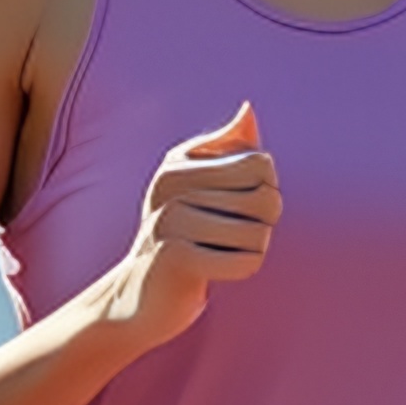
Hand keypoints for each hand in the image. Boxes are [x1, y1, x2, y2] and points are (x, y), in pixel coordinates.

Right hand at [100, 102, 277, 347]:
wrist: (140, 296)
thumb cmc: (179, 236)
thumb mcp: (197, 185)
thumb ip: (227, 147)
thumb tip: (248, 109)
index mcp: (176, 165)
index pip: (260, 164)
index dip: (264, 189)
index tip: (238, 207)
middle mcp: (170, 188)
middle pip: (266, 198)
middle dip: (263, 223)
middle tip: (232, 236)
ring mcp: (170, 222)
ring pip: (260, 234)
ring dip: (251, 250)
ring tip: (220, 254)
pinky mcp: (176, 259)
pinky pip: (247, 263)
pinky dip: (242, 271)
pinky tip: (216, 274)